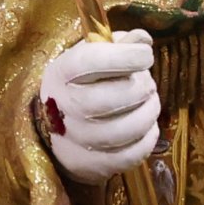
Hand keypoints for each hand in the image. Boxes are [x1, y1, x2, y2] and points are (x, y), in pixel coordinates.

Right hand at [39, 29, 159, 185]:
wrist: (54, 125)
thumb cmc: (81, 83)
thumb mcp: (91, 55)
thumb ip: (118, 44)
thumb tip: (142, 39)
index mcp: (63, 72)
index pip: (94, 61)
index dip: (128, 56)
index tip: (145, 55)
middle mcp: (65, 106)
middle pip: (114, 97)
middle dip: (142, 86)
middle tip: (146, 82)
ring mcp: (75, 139)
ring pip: (126, 129)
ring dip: (149, 112)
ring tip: (149, 102)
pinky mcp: (90, 165)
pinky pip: (131, 155)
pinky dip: (147, 139)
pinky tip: (145, 127)